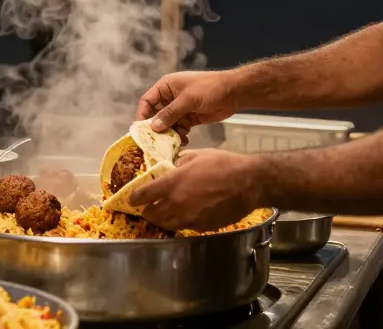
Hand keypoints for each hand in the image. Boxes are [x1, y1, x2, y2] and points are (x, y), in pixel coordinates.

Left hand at [130, 149, 261, 231]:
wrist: (249, 182)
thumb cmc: (223, 164)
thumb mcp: (196, 155)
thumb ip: (178, 162)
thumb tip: (169, 165)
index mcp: (173, 183)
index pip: (143, 195)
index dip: (135, 198)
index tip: (132, 198)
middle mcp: (177, 203)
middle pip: (152, 215)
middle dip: (147, 212)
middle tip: (148, 207)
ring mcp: (189, 217)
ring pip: (166, 224)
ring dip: (161, 220)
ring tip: (163, 214)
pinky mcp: (202, 227)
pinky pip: (184, 227)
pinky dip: (180, 222)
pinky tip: (184, 215)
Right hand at [136, 70, 240, 141]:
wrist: (233, 92)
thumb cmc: (209, 88)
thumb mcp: (187, 100)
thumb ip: (170, 113)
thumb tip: (153, 126)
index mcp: (166, 87)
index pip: (147, 101)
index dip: (142, 115)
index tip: (142, 130)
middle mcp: (170, 97)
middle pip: (156, 115)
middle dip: (157, 128)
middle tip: (157, 141)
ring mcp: (180, 108)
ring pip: (168, 124)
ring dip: (170, 133)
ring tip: (174, 141)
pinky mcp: (190, 118)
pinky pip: (179, 129)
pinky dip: (179, 135)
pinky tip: (184, 141)